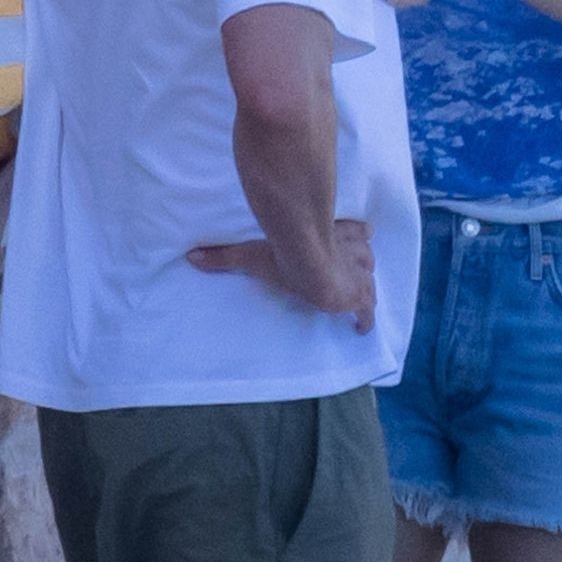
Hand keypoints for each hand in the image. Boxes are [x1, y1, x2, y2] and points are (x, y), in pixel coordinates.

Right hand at [188, 219, 376, 333]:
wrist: (309, 263)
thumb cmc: (285, 254)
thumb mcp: (253, 254)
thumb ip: (224, 256)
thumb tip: (191, 256)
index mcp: (339, 234)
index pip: (358, 232)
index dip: (357, 237)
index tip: (355, 241)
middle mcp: (356, 250)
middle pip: (366, 257)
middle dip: (358, 265)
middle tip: (346, 276)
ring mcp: (362, 274)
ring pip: (370, 280)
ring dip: (362, 288)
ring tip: (352, 298)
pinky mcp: (361, 297)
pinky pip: (367, 313)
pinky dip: (365, 321)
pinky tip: (359, 330)